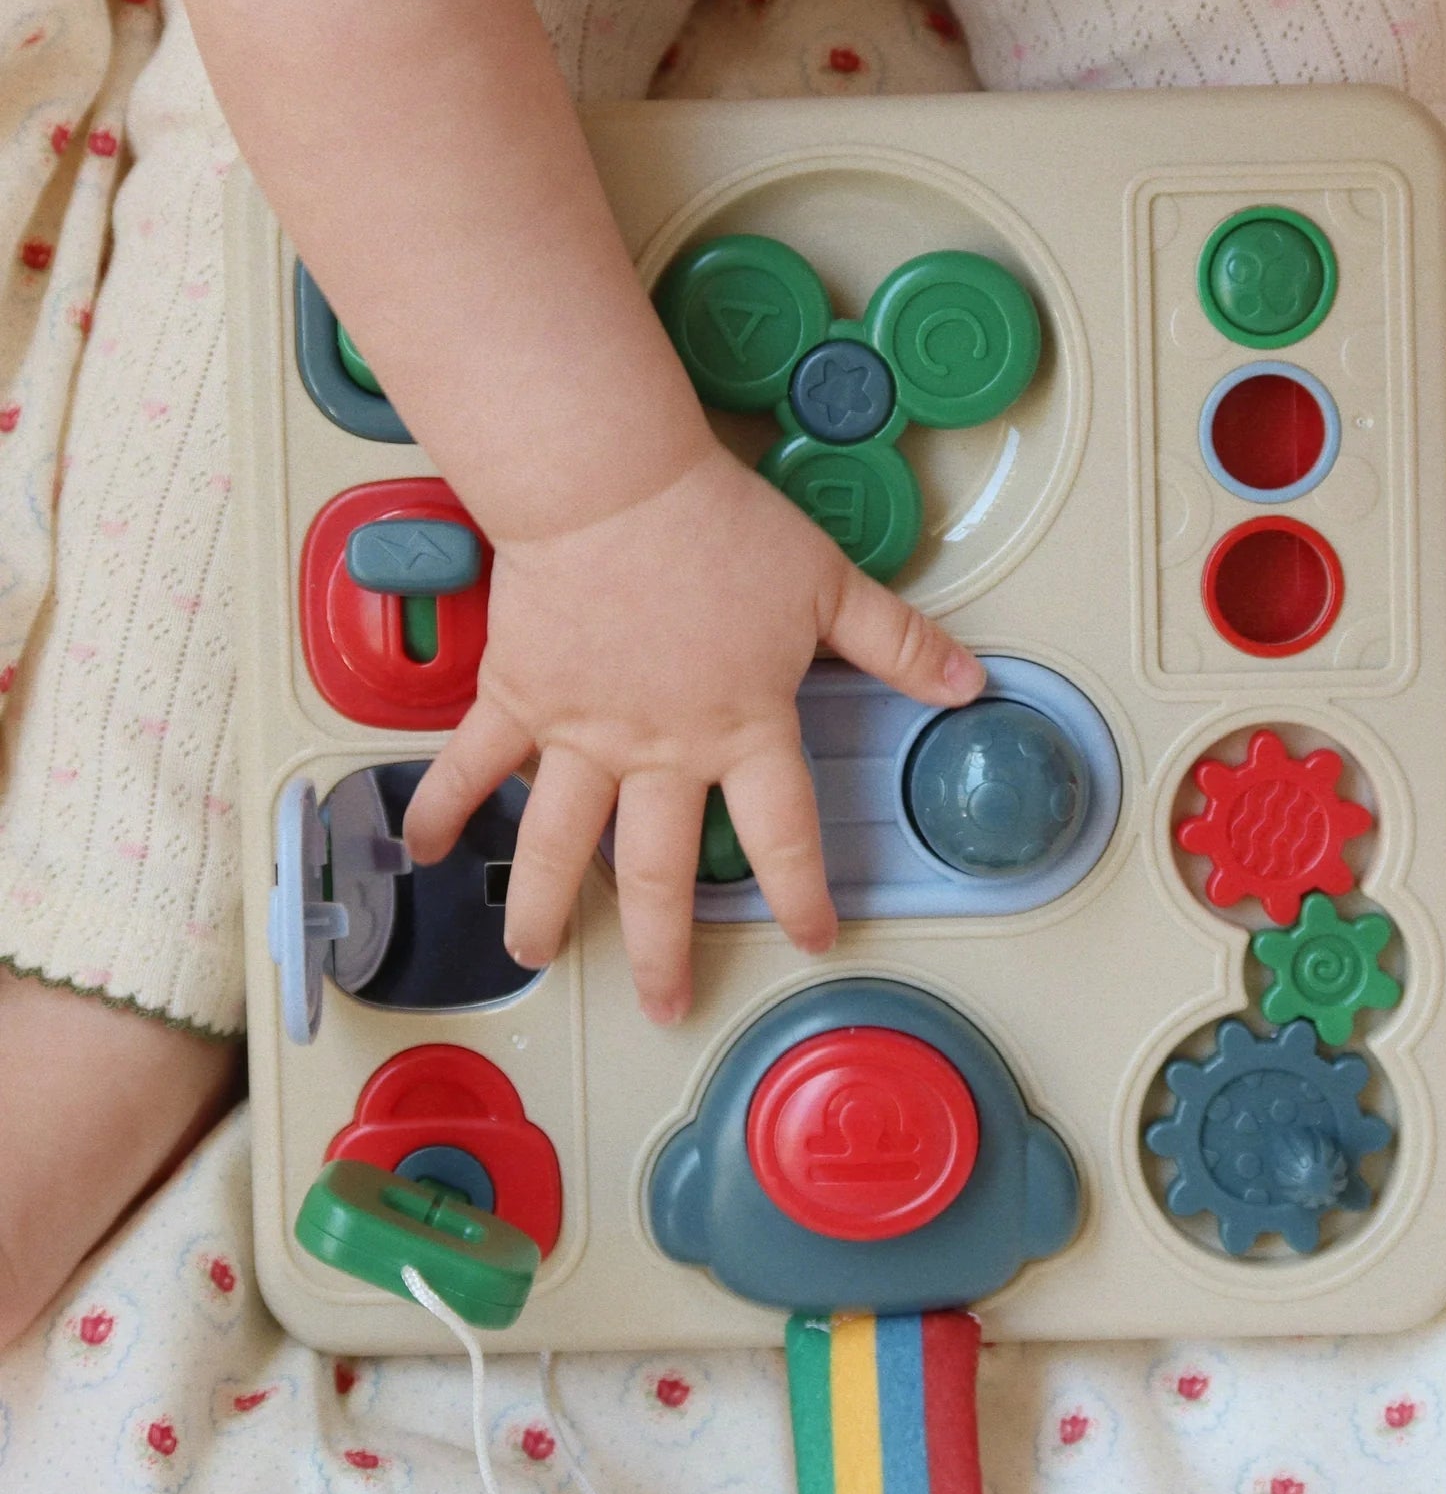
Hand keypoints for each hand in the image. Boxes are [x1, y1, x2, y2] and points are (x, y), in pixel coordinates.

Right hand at [403, 443, 983, 1022]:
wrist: (614, 487)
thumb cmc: (719, 529)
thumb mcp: (828, 584)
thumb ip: (898, 643)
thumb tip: (971, 685)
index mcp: (742, 730)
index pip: (782, 836)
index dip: (800, 895)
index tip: (810, 940)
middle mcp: (660, 752)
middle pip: (661, 873)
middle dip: (664, 949)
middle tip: (662, 1006)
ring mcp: (582, 735)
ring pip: (561, 844)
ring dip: (546, 907)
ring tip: (533, 955)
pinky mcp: (521, 699)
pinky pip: (475, 766)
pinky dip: (445, 807)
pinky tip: (425, 850)